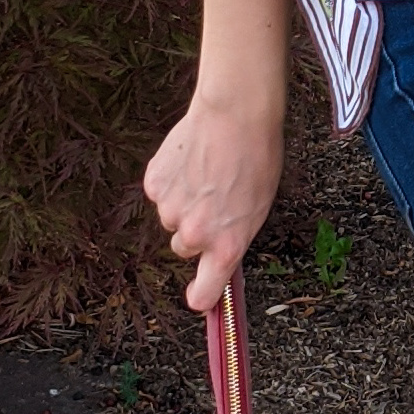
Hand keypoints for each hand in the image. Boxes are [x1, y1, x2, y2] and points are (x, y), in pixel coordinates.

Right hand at [141, 90, 284, 312]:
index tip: (200, 297)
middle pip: (184, 248)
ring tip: (205, 174)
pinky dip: (170, 181)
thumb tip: (219, 255)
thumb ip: (234, 236)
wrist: (235, 116)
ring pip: (171, 218)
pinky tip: (189, 161)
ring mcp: (171, 210)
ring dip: (183, 204)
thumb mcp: (258, 208)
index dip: (201, 296)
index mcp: (227, 246)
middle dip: (196, 230)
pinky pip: (160, 193)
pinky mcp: (154, 185)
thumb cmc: (258, 159)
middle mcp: (196, 235)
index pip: (205, 293)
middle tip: (214, 201)